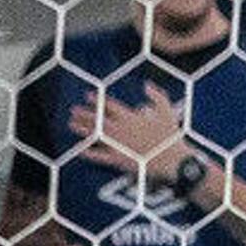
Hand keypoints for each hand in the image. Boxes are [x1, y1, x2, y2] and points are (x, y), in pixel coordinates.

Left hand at [75, 86, 194, 181]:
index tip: (88, 96)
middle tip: (73, 110)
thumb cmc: (170, 135)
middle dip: (84, 113)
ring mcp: (118, 144)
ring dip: (83, 129)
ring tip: (72, 124)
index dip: (97, 100)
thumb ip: (156, 94)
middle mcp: (121, 129)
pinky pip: (100, 156)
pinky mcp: (118, 160)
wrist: (172, 158)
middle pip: (98, 119)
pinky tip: (80, 150)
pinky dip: (89, 153)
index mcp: (130, 117)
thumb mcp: (166, 109)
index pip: (109, 105)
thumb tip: (147, 84)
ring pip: (96, 135)